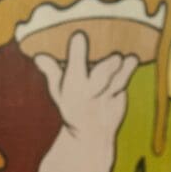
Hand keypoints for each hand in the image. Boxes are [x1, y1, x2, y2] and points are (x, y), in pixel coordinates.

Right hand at [30, 31, 136, 146]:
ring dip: (124, 72)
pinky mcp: (119, 103)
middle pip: (99, 79)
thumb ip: (52, 72)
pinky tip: (132, 61)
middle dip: (106, 68)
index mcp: (72, 89)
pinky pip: (123, 87)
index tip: (78, 36)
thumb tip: (39, 56)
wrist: (89, 135)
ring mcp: (106, 99)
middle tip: (115, 57)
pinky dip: (127, 75)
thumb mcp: (58, 92)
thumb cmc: (72, 106)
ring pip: (116, 83)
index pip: (73, 68)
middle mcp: (89, 94)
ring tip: (131, 59)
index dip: (76, 53)